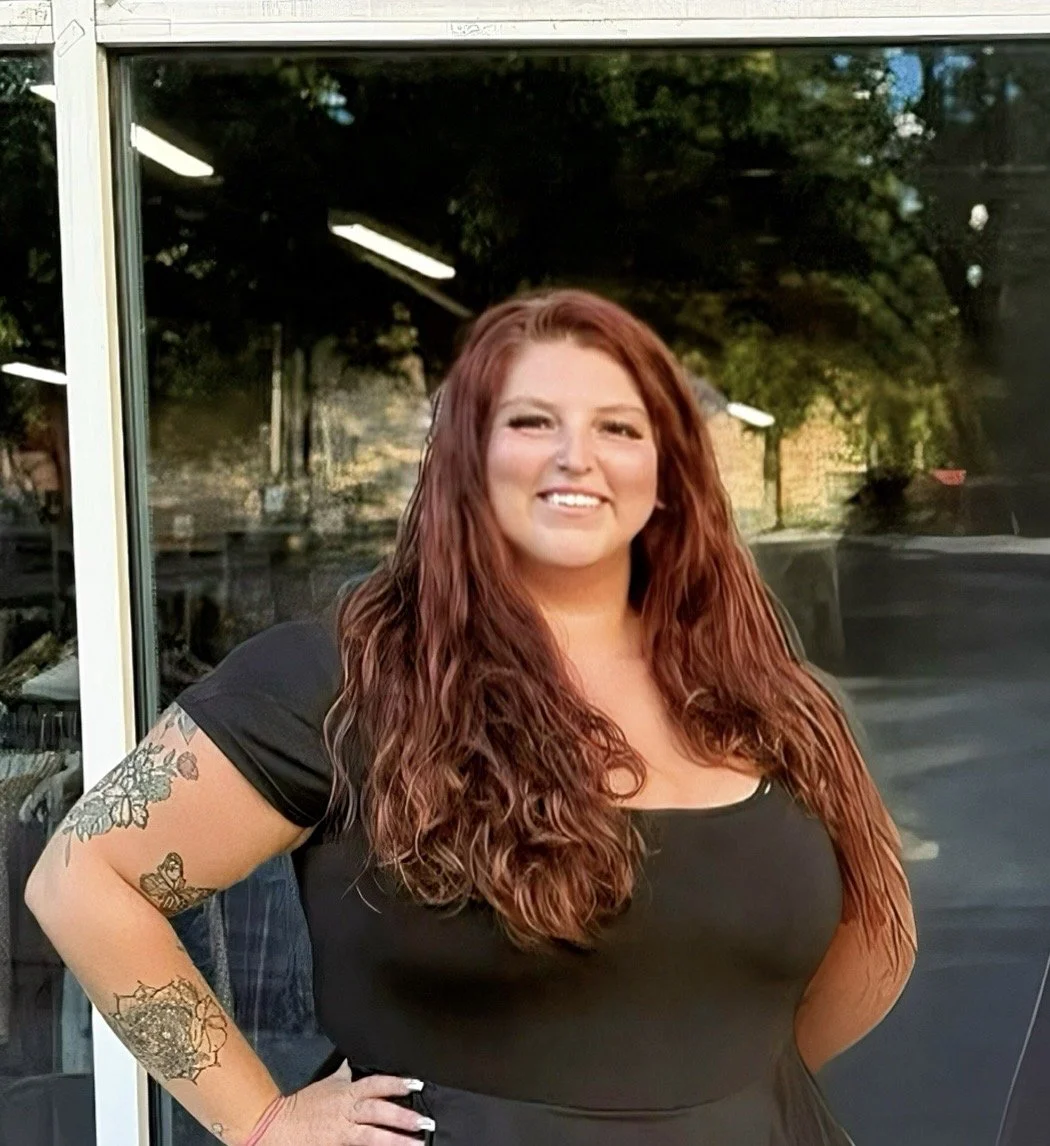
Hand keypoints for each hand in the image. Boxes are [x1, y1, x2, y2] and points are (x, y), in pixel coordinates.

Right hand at [246, 1061, 434, 1144]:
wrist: (277, 1125)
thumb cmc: (304, 1104)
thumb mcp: (328, 1083)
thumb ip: (345, 1074)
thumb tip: (352, 1062)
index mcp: (347, 1091)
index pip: (376, 1084)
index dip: (396, 1083)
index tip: (417, 1084)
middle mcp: (347, 1110)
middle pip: (379, 1111)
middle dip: (402, 1115)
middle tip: (425, 1121)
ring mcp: (343, 1131)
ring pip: (373, 1135)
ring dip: (396, 1139)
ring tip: (416, 1142)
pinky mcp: (338, 1145)